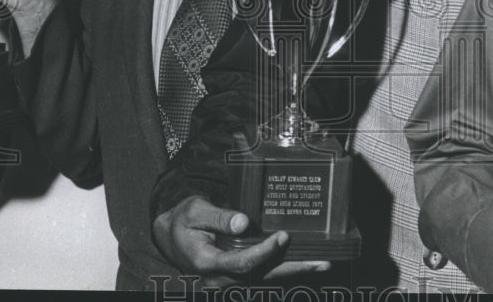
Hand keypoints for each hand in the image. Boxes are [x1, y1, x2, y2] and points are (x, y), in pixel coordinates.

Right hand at [153, 196, 329, 285]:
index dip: (265, 252)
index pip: (242, 263)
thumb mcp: (195, 211)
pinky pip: (263, 274)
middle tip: (320, 261)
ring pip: (265, 278)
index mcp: (207, 262)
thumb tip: (243, 223)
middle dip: (292, 270)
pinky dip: (283, 268)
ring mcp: (228, 280)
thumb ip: (219, 217)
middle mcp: (220, 278)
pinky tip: (304, 260)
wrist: (171, 236)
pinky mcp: (236, 276)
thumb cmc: (183, 221)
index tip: (283, 236)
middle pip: (261, 277)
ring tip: (321, 262)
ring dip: (293, 271)